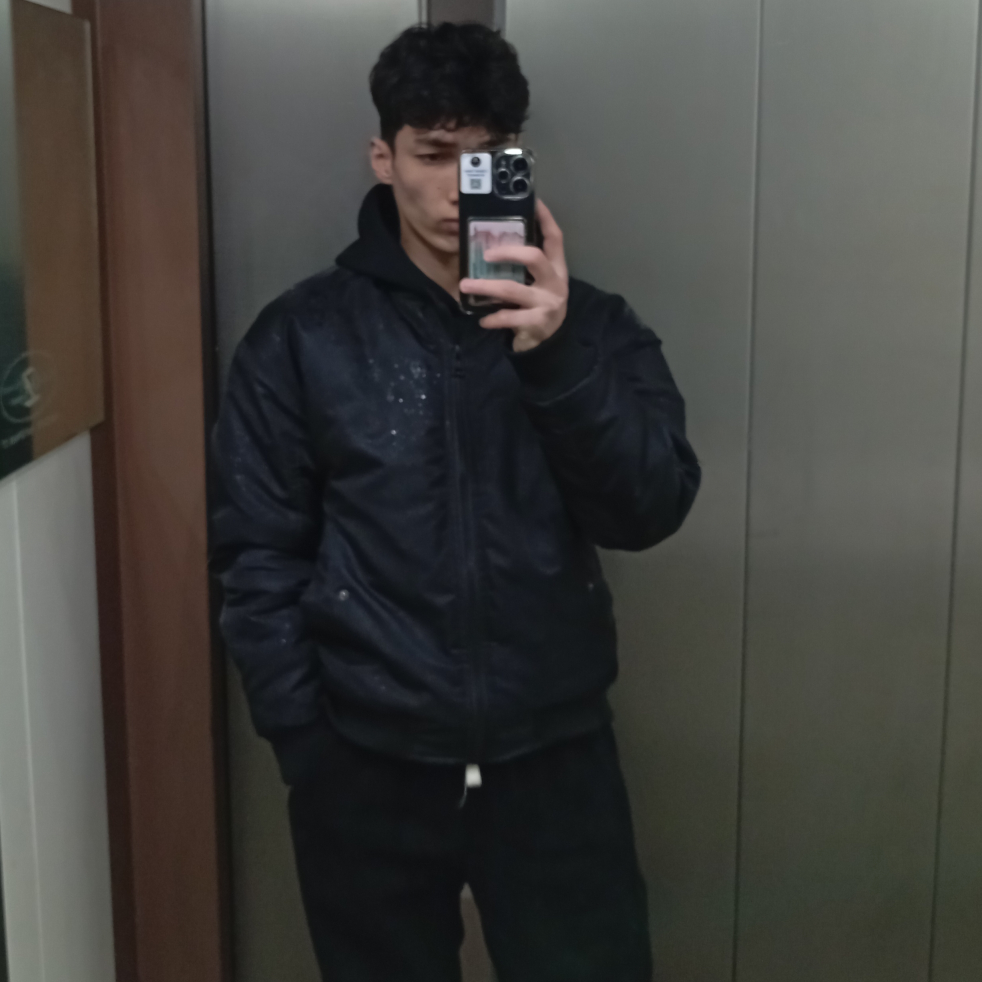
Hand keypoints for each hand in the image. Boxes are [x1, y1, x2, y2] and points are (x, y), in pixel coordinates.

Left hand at [459, 199, 568, 352]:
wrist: (550, 344)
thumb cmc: (537, 308)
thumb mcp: (537, 285)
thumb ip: (524, 269)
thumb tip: (492, 245)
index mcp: (557, 269)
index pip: (555, 238)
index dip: (545, 219)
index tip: (533, 201)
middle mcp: (555, 283)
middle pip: (534, 257)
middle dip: (507, 252)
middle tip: (485, 253)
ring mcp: (547, 303)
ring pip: (512, 289)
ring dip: (485, 286)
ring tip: (465, 285)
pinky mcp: (537, 323)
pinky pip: (508, 317)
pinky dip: (492, 318)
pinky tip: (482, 320)